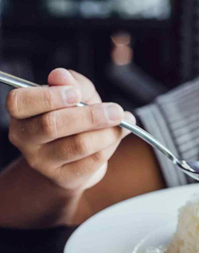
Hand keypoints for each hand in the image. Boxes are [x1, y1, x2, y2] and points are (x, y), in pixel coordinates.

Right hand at [6, 68, 135, 190]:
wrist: (76, 156)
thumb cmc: (73, 117)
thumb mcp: (75, 94)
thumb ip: (72, 83)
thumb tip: (62, 75)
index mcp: (21, 112)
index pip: (21, 102)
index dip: (48, 97)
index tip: (76, 94)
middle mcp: (24, 137)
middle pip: (52, 125)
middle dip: (90, 116)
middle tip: (116, 111)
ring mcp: (41, 161)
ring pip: (78, 145)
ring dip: (107, 132)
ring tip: (123, 122)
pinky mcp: (63, 177)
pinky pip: (92, 160)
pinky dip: (111, 145)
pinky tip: (119, 135)